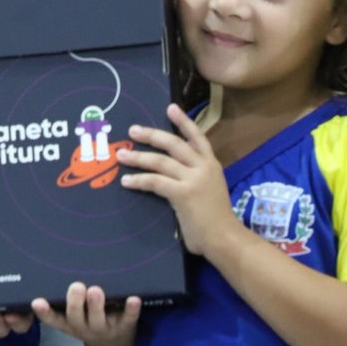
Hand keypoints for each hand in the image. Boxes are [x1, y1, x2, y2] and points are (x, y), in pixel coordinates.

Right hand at [30, 282, 140, 344]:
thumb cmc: (88, 321)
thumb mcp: (73, 315)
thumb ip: (65, 299)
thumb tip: (57, 263)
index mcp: (68, 323)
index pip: (53, 318)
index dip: (44, 311)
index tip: (36, 301)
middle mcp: (83, 327)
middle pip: (75, 318)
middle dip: (75, 303)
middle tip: (76, 287)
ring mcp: (104, 329)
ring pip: (98, 319)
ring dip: (96, 306)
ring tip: (95, 290)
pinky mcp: (124, 328)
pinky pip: (128, 319)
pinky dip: (131, 310)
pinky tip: (134, 299)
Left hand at [118, 103, 241, 258]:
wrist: (225, 238)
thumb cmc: (216, 220)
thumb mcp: (209, 190)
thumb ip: (193, 179)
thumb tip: (172, 176)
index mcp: (211, 165)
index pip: (197, 137)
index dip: (184, 121)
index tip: (170, 107)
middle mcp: (204, 167)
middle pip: (174, 143)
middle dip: (151, 135)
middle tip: (133, 130)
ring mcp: (194, 179)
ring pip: (160, 161)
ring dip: (138, 157)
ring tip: (121, 155)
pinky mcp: (183, 193)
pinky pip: (155, 181)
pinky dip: (139, 180)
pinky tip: (126, 181)